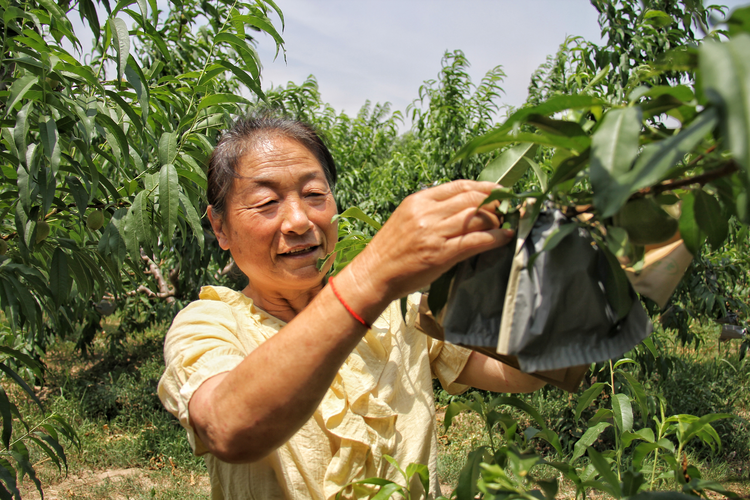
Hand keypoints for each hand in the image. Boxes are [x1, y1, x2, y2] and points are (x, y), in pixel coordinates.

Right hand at [352, 180, 514, 302]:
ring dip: (499, 219)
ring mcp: (434, 233)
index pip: (460, 186)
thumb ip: (431, 210)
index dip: (485, 187)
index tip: (501, 190)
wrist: (374, 275)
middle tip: (511, 207)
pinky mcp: (441, 254)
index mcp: (419, 200)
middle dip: (497, 201)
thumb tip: (462, 206)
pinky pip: (476, 240)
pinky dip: (496, 237)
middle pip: (472, 199)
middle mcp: (427, 213)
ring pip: (477, 218)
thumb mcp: (407, 219)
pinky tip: (506, 237)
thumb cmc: (391, 251)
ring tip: (509, 223)